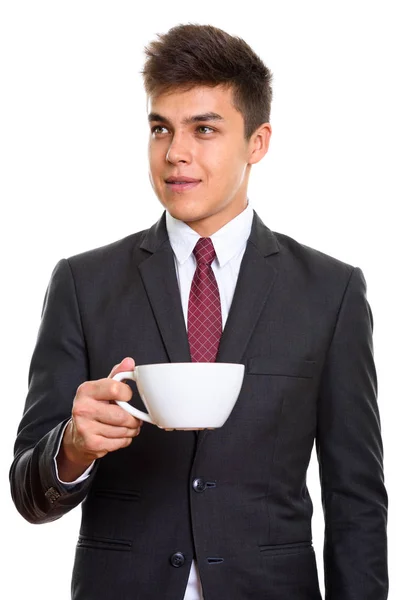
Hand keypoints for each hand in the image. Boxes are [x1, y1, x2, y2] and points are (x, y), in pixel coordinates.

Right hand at [57, 357, 141, 480]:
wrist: (77, 434)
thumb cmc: (94, 407)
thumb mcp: (103, 388)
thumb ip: (117, 375)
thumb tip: (129, 362)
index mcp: (86, 390)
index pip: (116, 389)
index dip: (127, 394)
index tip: (126, 397)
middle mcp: (82, 408)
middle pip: (122, 415)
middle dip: (133, 418)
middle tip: (132, 417)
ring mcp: (85, 427)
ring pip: (123, 430)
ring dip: (131, 430)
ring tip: (126, 426)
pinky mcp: (91, 444)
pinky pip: (120, 442)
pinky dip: (125, 440)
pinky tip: (118, 435)